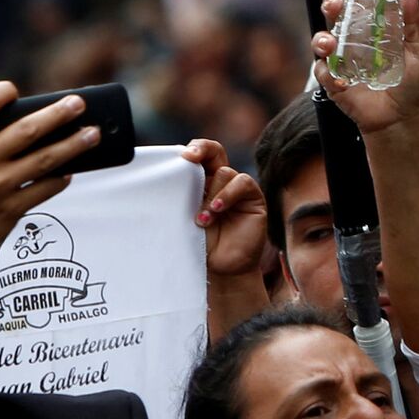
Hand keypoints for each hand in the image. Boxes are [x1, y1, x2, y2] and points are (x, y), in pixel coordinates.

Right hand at [0, 84, 98, 315]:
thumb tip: (15, 124)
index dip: (4, 91)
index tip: (17, 91)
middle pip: (28, 127)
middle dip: (60, 113)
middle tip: (79, 103)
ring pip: (47, 158)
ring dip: (74, 144)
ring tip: (92, 134)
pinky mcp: (10, 211)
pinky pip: (46, 188)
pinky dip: (61, 178)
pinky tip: (70, 172)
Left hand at [181, 139, 268, 279]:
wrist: (220, 269)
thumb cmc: (199, 245)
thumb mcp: (184, 218)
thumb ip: (180, 197)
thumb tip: (165, 178)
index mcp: (200, 183)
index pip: (198, 156)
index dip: (192, 150)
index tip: (181, 156)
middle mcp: (219, 182)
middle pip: (214, 151)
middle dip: (202, 149)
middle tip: (190, 157)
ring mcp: (237, 189)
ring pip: (224, 172)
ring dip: (211, 194)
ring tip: (202, 219)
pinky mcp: (253, 198)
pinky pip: (242, 183)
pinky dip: (228, 194)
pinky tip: (217, 210)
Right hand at [312, 0, 418, 136]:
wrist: (402, 120)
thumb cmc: (412, 85)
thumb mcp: (418, 49)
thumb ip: (413, 20)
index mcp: (374, 31)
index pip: (360, 5)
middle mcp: (355, 43)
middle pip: (335, 18)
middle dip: (330, 7)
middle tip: (335, 6)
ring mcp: (342, 62)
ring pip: (322, 42)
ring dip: (322, 40)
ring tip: (329, 45)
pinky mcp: (334, 83)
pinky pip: (322, 73)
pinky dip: (328, 74)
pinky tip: (342, 81)